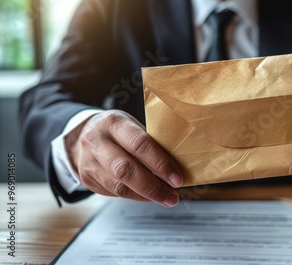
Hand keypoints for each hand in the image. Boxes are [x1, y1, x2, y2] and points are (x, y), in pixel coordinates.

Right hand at [65, 110, 182, 206]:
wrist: (84, 133)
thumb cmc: (118, 130)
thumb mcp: (132, 126)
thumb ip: (150, 143)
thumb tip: (177, 166)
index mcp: (114, 123)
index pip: (139, 144)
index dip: (160, 164)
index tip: (177, 178)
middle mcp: (96, 141)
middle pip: (126, 170)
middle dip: (153, 186)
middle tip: (172, 195)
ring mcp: (88, 161)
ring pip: (119, 186)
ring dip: (146, 195)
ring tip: (165, 198)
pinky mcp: (87, 178)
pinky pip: (115, 193)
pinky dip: (136, 196)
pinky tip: (149, 196)